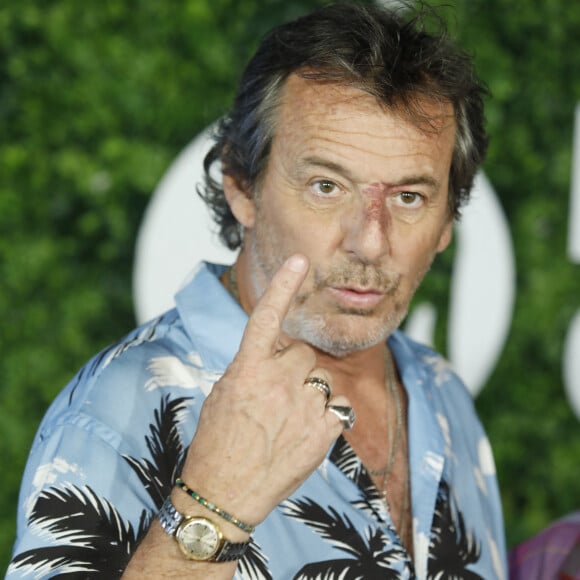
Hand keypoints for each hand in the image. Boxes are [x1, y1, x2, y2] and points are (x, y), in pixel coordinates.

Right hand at [180, 254, 349, 525]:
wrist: (224, 495)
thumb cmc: (217, 443)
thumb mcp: (224, 394)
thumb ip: (252, 366)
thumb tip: (275, 354)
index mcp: (247, 369)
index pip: (267, 317)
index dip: (283, 286)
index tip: (299, 260)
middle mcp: (277, 382)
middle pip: (303, 353)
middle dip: (294, 369)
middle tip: (275, 397)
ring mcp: (303, 406)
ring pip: (322, 379)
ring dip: (310, 393)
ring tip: (287, 422)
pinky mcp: (324, 431)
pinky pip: (338, 405)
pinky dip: (327, 416)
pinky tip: (304, 434)